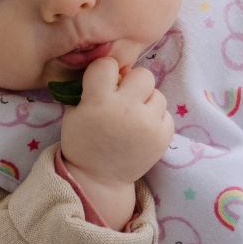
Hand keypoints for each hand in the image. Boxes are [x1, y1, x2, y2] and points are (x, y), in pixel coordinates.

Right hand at [60, 57, 172, 204]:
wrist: (100, 178)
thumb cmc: (84, 142)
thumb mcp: (76, 112)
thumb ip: (94, 89)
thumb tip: (120, 72)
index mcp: (99, 102)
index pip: (108, 64)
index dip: (106, 71)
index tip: (104, 82)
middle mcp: (127, 110)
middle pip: (143, 75)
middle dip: (134, 83)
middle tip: (126, 98)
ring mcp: (148, 124)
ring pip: (158, 94)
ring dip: (147, 102)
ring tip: (134, 117)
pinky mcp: (164, 136)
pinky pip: (166, 114)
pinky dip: (156, 119)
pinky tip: (143, 130)